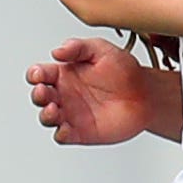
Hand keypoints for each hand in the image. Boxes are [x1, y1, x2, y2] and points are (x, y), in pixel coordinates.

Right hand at [28, 38, 165, 144]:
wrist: (146, 94)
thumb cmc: (125, 71)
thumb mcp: (101, 49)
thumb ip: (78, 47)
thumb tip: (58, 51)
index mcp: (64, 73)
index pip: (40, 74)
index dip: (35, 74)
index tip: (39, 74)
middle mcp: (65, 94)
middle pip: (40, 96)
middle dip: (38, 95)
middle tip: (45, 91)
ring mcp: (72, 114)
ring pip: (48, 117)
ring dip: (46, 115)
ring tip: (54, 109)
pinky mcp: (81, 132)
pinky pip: (63, 136)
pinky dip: (60, 134)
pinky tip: (65, 128)